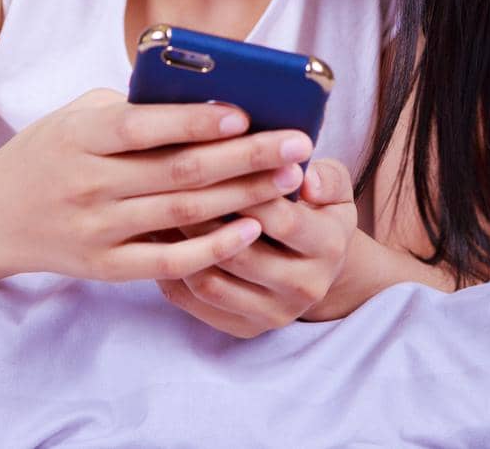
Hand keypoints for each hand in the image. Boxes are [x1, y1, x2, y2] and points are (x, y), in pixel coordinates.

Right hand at [0, 88, 317, 284]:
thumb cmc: (46, 155)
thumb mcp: (74, 118)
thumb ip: (129, 110)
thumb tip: (201, 100)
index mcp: (79, 137)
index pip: (143, 128)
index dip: (195, 121)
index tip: (245, 112)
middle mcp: (87, 184)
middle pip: (178, 171)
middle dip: (245, 157)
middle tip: (295, 144)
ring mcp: (97, 230)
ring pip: (183, 213)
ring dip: (243, 196)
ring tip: (287, 179)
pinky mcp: (105, 267)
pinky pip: (168, 261)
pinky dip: (212, 247)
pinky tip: (250, 229)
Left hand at [153, 157, 357, 337]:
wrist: (316, 266)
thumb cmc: (316, 211)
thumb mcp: (332, 187)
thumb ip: (324, 176)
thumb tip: (304, 178)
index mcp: (328, 246)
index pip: (280, 219)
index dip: (243, 190)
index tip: (211, 161)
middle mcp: (305, 287)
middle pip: (239, 254)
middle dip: (200, 217)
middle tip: (168, 185)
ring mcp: (273, 313)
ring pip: (211, 282)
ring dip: (179, 247)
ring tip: (156, 212)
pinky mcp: (245, 328)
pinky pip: (195, 303)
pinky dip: (171, 273)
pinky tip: (157, 241)